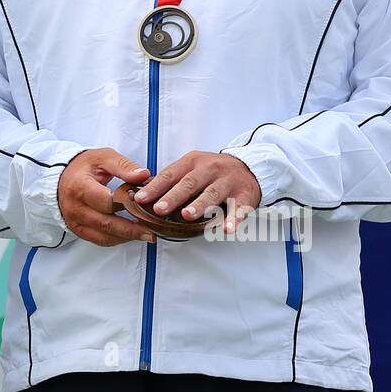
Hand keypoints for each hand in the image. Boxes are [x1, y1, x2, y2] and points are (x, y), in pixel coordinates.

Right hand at [57, 148, 154, 245]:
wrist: (63, 177)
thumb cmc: (84, 167)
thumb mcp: (103, 158)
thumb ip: (123, 166)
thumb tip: (143, 175)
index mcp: (80, 186)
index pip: (105, 201)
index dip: (126, 205)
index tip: (144, 206)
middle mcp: (75, 207)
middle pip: (106, 223)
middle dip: (131, 229)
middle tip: (152, 230)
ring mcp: (76, 221)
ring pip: (104, 236)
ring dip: (127, 237)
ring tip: (147, 234)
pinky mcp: (79, 230)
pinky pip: (100, 240)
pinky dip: (118, 239)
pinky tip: (131, 235)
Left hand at [133, 151, 261, 233]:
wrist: (250, 167)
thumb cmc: (213, 172)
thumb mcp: (192, 168)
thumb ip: (173, 180)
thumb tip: (144, 195)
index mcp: (192, 162)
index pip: (170, 174)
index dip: (155, 187)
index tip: (140, 199)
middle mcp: (210, 169)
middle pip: (190, 183)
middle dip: (174, 196)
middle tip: (160, 209)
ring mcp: (228, 181)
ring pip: (212, 193)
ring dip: (200, 205)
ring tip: (188, 215)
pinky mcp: (244, 195)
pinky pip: (239, 208)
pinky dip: (233, 219)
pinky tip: (226, 229)